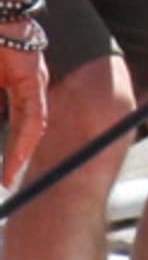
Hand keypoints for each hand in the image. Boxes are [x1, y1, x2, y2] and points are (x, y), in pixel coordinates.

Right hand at [0, 34, 43, 191]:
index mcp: (7, 80)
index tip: (1, 172)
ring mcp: (30, 79)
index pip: (7, 118)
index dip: (6, 145)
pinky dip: (26, 138)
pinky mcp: (33, 78)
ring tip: (8, 178)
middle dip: (12, 155)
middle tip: (6, 182)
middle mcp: (21, 82)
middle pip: (19, 126)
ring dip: (17, 152)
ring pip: (27, 125)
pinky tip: (19, 158)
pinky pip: (33, 115)